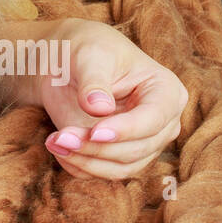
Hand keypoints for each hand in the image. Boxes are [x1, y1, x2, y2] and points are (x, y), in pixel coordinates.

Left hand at [37, 19, 188, 177]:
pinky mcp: (119, 156)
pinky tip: (56, 147)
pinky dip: (78, 166)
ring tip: (54, 141)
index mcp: (167, 92)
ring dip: (85, 160)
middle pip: (137, 150)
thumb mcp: (89, 56)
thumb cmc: (85, 49)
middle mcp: (162, 124)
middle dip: (97, 147)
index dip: (125, 130)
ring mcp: (142, 143)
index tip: (95, 132)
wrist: (65, 63)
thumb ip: (95, 81)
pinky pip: (102, 173)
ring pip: (120, 168)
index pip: (153, 120)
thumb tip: (99, 108)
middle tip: (60, 137)